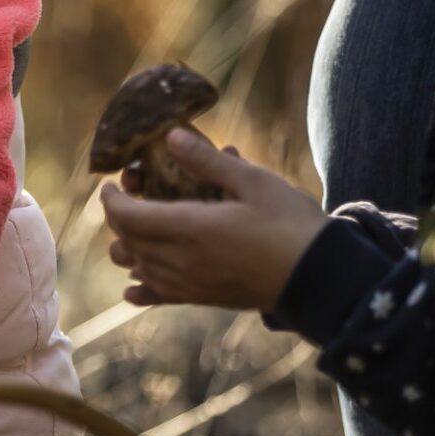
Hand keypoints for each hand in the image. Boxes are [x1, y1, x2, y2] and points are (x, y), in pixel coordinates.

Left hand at [100, 129, 328, 311]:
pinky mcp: (204, 299)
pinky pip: (160, 298)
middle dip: (119, 215)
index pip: (128, 216)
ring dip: (128, 246)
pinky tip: (132, 288)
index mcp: (190, 228)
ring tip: (136, 226)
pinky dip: (141, 289)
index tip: (111, 182)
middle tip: (129, 193)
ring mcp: (191, 284)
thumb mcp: (254, 182)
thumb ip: (207, 161)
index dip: (111, 199)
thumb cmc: (291, 224)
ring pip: (138, 268)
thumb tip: (171, 136)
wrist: (323, 278)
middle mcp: (182, 260)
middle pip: (128, 240)